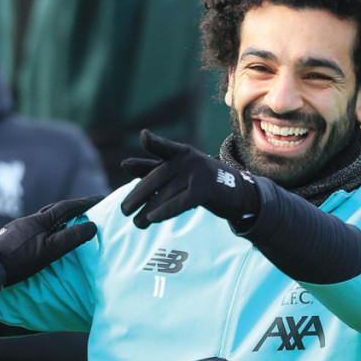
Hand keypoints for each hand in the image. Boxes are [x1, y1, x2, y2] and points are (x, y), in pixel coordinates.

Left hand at [0, 195, 101, 286]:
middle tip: (85, 209)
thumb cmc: (21, 259)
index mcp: (39, 221)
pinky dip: (45, 230)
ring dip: (56, 220)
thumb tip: (92, 226)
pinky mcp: (11, 239)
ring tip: (66, 224)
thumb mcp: (51, 250)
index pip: (66, 207)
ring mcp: (18, 229)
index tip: (99, 199)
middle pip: (53, 210)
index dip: (84, 203)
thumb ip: (72, 238)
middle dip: (71, 208)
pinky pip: (33, 229)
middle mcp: (28, 220)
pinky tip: (42, 238)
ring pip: (42, 220)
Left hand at [120, 129, 258, 227]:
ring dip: (148, 211)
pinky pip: (181, 202)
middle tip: (123, 211)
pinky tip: (153, 218)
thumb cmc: (200, 181)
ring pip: (165, 194)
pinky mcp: (206, 190)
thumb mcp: (177, 171)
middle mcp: (188, 159)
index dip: (153, 142)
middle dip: (137, 196)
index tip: (144, 136)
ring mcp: (198, 173)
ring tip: (137, 223)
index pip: (163, 147)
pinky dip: (165, 211)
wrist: (237, 194)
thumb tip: (124, 164)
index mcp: (180, 152)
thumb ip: (151, 168)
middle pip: (156, 179)